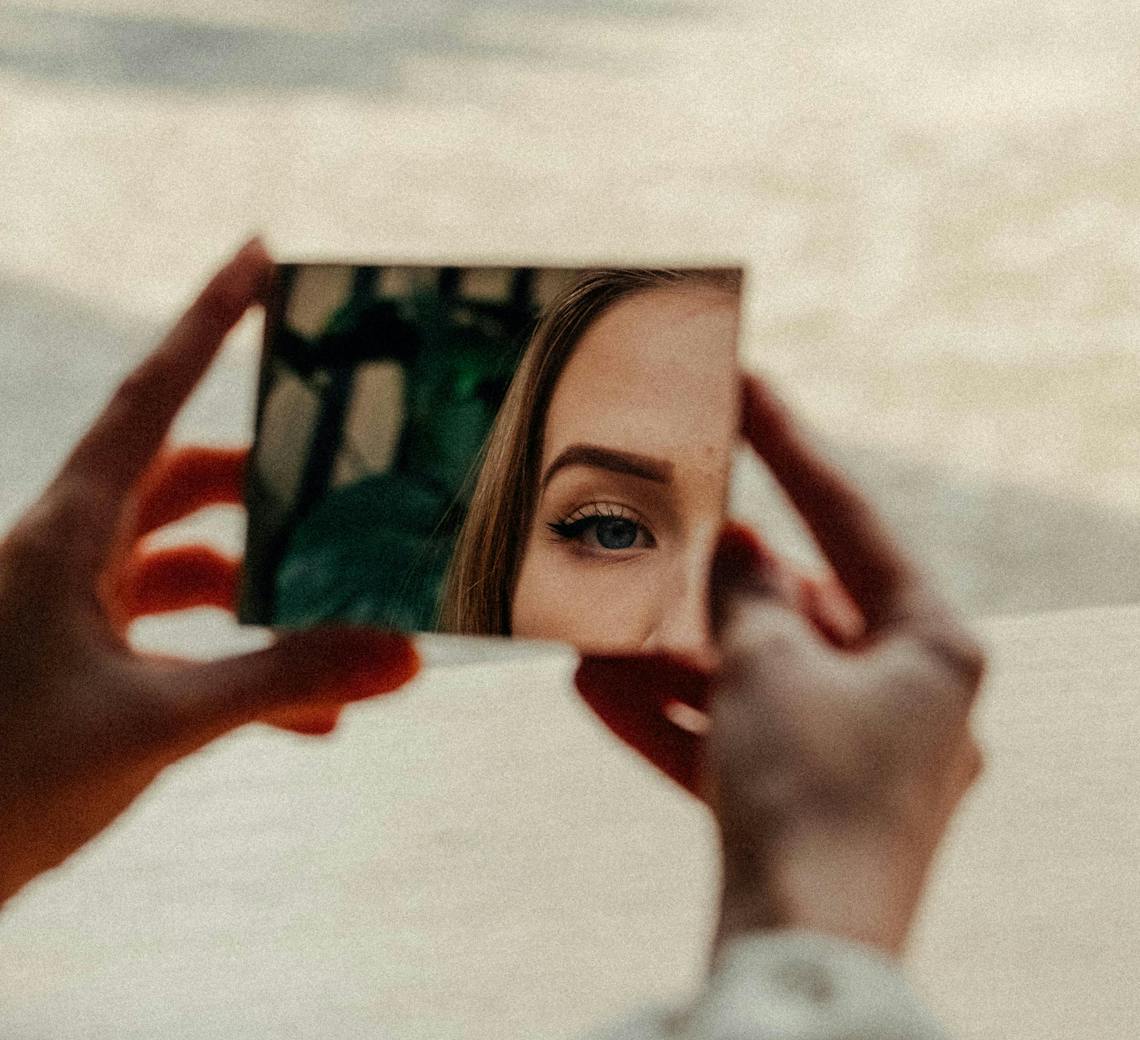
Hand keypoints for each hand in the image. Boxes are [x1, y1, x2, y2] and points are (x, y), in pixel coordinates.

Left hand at [0, 240, 417, 906]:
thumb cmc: (3, 781)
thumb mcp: (158, 720)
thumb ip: (284, 680)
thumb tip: (401, 658)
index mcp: (69, 530)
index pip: (153, 396)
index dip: (207, 320)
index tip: (258, 255)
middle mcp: (73, 551)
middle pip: (190, 483)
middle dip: (274, 495)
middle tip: (348, 497)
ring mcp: (79, 607)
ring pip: (194, 568)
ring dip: (268, 598)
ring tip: (345, 638)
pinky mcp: (88, 662)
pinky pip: (183, 640)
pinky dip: (243, 665)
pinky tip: (307, 719)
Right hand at [576, 375, 984, 955]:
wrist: (800, 958)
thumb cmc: (809, 796)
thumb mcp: (768, 664)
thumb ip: (747, 593)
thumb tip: (733, 545)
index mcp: (934, 646)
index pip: (850, 519)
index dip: (790, 446)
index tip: (744, 381)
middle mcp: (905, 696)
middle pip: (792, 609)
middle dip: (705, 584)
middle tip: (644, 530)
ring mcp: (853, 754)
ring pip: (749, 679)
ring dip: (670, 655)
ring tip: (590, 621)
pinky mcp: (802, 803)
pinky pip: (731, 739)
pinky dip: (672, 715)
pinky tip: (590, 688)